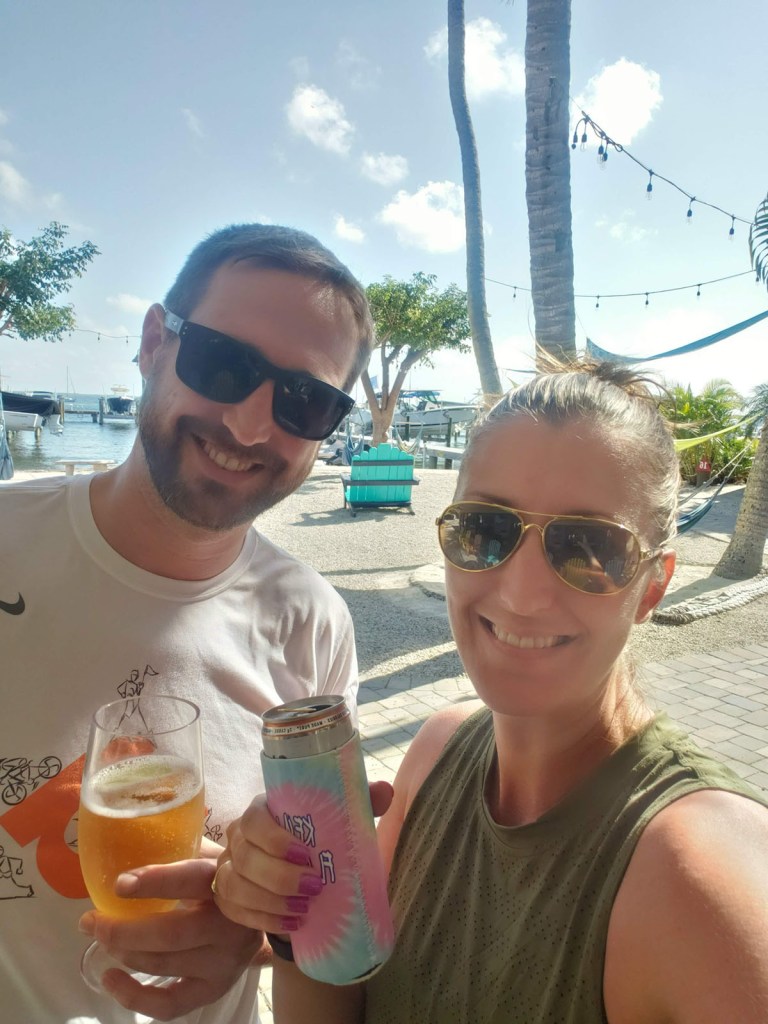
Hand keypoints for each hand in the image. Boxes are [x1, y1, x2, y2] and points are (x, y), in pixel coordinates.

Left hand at [78, 856, 264, 1020]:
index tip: (119, 884)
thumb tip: (125, 844)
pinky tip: (110, 979)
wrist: (265, 911)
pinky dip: (134, 996)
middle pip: (171, 934)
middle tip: (91, 921)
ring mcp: (225, 962)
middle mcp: (230, 925)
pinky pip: (170, 1004)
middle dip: (123, 930)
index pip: (191, 880)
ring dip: (124, 953)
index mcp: (227, 882)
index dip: (155, 881)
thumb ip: (179, 850)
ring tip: (100, 938)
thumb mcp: (209, 854)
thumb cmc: (223, 875)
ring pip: (165, 964)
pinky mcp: (215, 989)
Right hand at [213, 781, 393, 932]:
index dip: (275, 839)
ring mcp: (228, 868)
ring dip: (271, 902)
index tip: (306, 855)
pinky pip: (235, 911)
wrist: (296, 866)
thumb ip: (360, 800)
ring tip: (304, 910)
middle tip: (315, 888)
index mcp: (261, 811)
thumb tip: (384, 791)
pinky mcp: (226, 897)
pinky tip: (292, 924)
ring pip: (235, 887)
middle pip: (245, 857)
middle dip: (280, 877)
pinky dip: (263, 920)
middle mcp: (238, 837)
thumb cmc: (316, 835)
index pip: (255, 819)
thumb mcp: (337, 816)